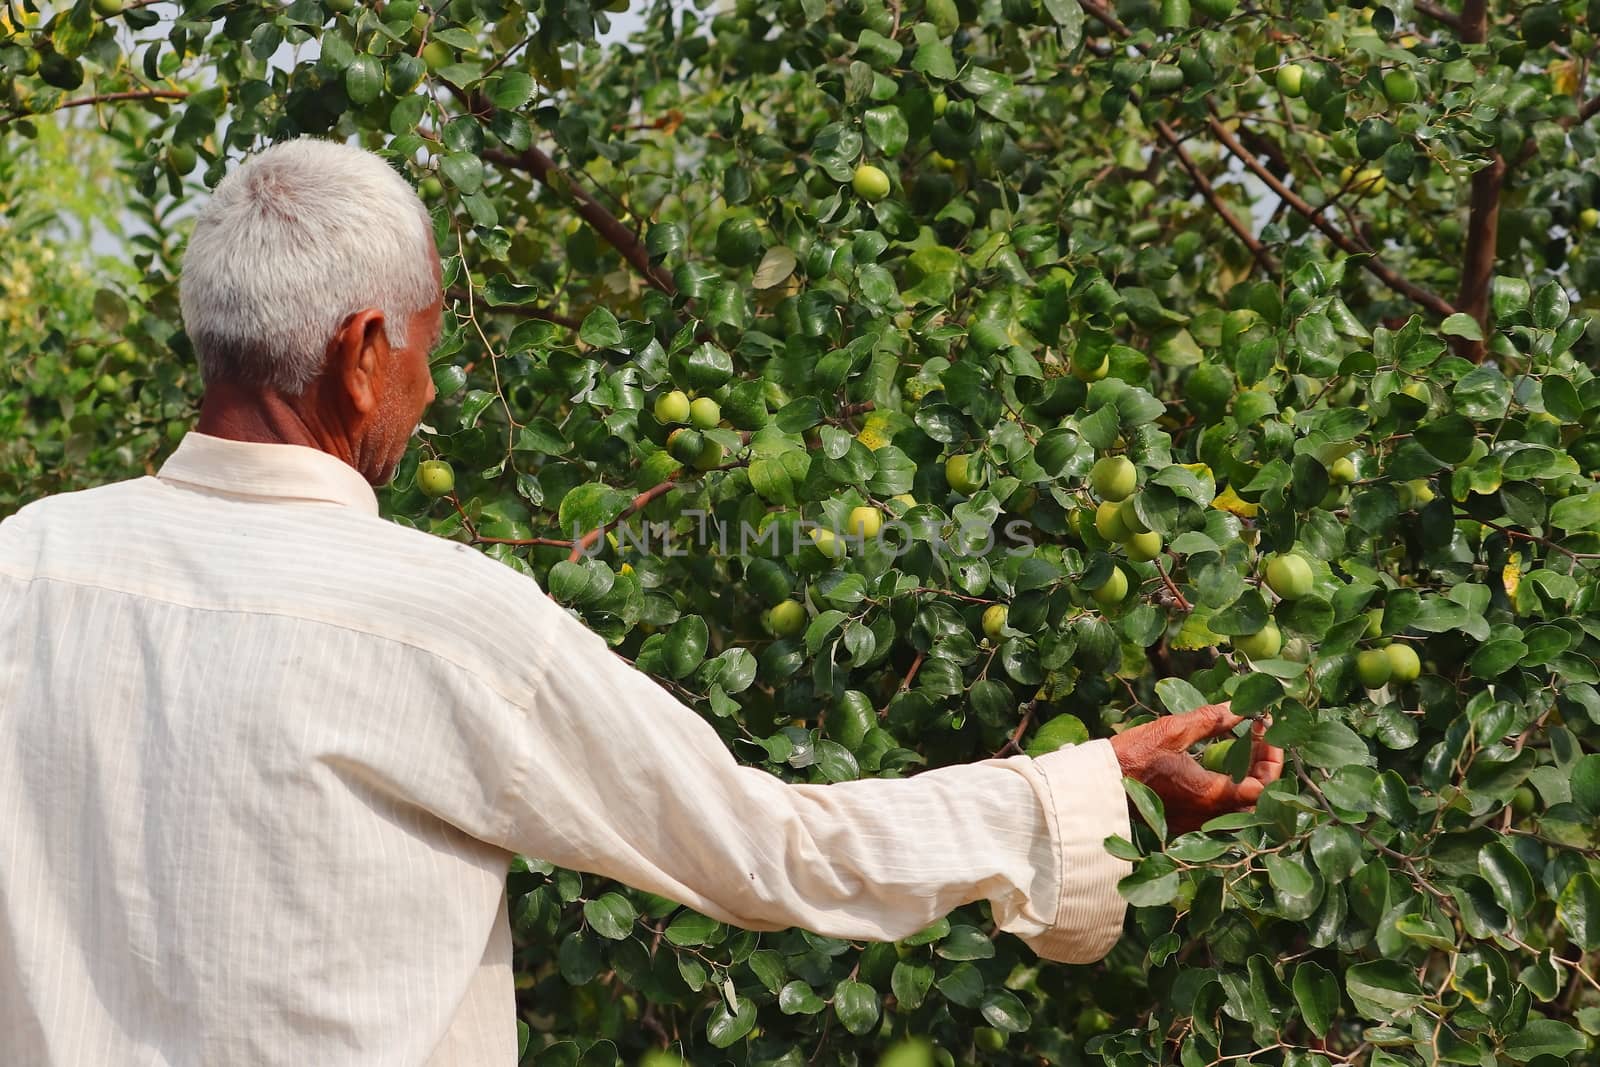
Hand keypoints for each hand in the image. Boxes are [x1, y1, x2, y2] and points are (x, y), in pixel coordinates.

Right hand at [1108, 703, 1283, 835]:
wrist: (1099, 785)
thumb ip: (1211, 719)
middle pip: (1257, 801)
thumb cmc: (1134, 755)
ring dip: (1248, 780)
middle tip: (1259, 740)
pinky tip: (1221, 769)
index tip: (1265, 734)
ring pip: (1239, 809)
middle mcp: (1208, 815)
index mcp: (1210, 794)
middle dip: (1264, 768)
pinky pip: (1220, 813)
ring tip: (1245, 751)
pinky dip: (1229, 792)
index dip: (1273, 761)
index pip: (1263, 787)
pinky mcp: (1184, 824)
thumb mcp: (1173, 729)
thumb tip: (1241, 708)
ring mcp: (1196, 824)